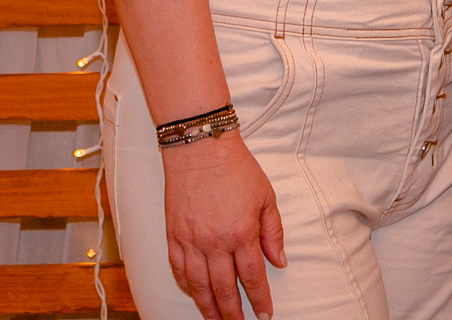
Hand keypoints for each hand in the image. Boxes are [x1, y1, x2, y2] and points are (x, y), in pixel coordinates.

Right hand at [162, 132, 287, 318]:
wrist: (200, 148)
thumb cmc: (236, 169)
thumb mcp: (266, 197)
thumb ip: (273, 232)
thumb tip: (278, 261)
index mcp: (241, 233)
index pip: (252, 276)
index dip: (259, 299)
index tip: (264, 313)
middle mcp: (214, 242)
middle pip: (224, 288)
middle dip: (232, 312)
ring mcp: (191, 240)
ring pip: (198, 285)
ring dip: (208, 307)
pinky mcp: (173, 234)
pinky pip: (178, 269)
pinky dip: (186, 285)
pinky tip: (194, 293)